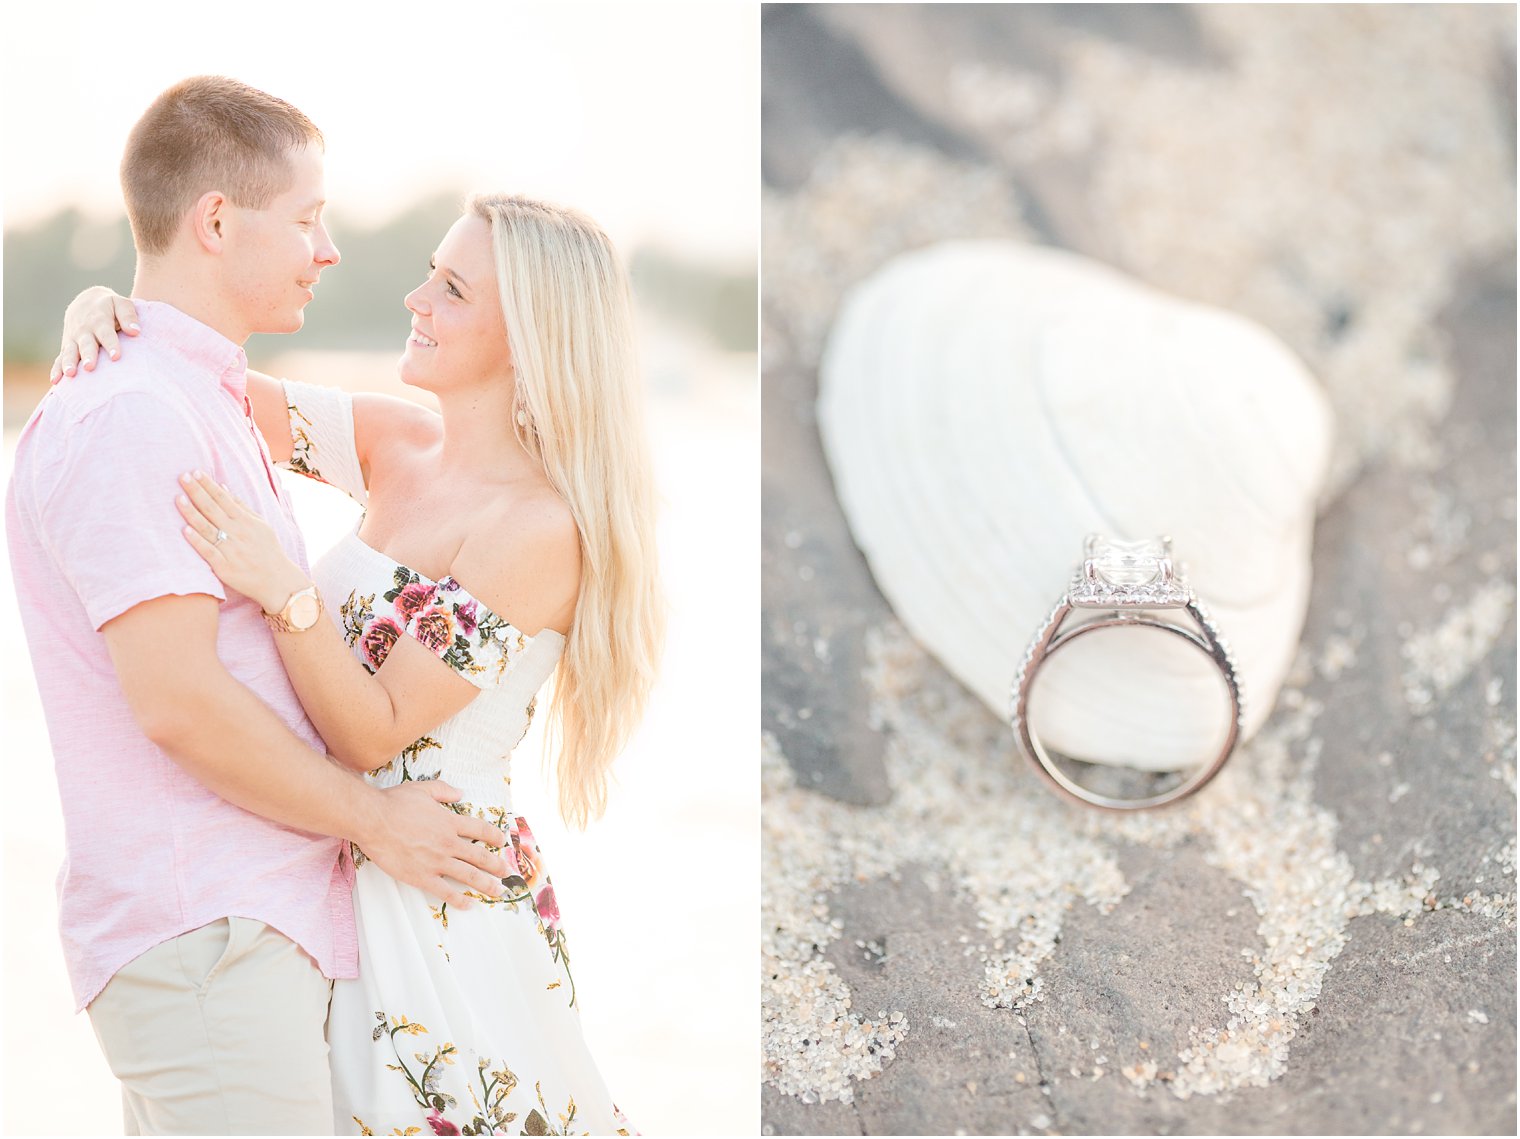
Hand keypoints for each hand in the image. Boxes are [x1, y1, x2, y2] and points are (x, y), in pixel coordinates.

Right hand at [51, 286, 138, 381]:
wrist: (86, 301)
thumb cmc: (109, 306)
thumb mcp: (120, 303)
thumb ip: (128, 316)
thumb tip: (135, 332)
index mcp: (100, 320)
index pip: (106, 333)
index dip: (111, 344)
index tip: (116, 356)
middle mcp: (84, 331)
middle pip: (86, 344)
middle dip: (87, 355)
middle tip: (90, 367)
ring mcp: (73, 339)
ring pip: (70, 352)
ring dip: (69, 363)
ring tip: (70, 374)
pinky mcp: (67, 346)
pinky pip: (60, 358)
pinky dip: (56, 369)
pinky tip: (56, 381)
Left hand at [177, 471, 308, 613]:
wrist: (277, 581)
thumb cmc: (268, 551)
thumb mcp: (261, 525)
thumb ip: (242, 506)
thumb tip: (223, 487)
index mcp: (246, 521)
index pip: (223, 498)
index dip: (209, 485)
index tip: (195, 472)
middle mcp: (237, 533)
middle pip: (213, 509)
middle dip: (197, 492)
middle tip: (182, 477)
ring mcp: (230, 550)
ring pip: (207, 528)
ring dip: (192, 513)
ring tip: (178, 498)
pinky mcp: (224, 567)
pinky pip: (209, 552)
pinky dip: (197, 541)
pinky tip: (185, 531)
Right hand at [355, 780, 510, 907]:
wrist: (373, 820)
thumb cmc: (395, 803)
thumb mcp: (423, 789)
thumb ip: (444, 790)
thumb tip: (460, 793)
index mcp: (450, 822)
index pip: (480, 830)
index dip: (494, 836)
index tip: (502, 842)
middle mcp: (448, 842)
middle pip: (480, 856)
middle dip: (497, 866)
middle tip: (507, 873)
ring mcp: (437, 861)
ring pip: (469, 876)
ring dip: (486, 885)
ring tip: (498, 891)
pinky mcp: (422, 876)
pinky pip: (445, 891)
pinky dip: (459, 899)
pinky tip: (469, 905)